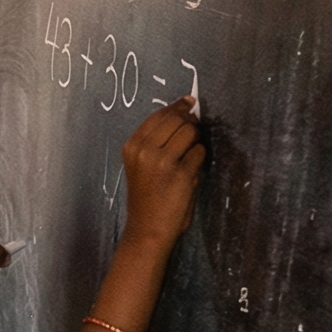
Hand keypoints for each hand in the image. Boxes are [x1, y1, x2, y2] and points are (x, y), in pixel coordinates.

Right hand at [122, 99, 204, 245]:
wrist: (148, 229)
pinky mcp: (181, 172)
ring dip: (195, 140)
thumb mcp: (141, 165)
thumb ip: (157, 142)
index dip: (176, 107)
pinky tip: (192, 170)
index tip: (189, 102)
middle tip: (194, 127)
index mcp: (132, 146)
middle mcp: (144, 150)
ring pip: (190, 132)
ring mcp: (163, 161)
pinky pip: (199, 151)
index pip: (158, 116)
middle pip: (176, 119)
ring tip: (190, 154)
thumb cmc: (147, 197)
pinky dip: (200, 158)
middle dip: (188, 121)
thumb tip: (186, 116)